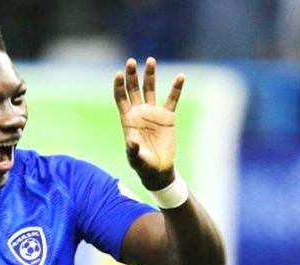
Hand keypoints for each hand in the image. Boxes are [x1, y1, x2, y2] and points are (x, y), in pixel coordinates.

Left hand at [113, 57, 184, 190]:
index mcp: (128, 119)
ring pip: (151, 89)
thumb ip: (133, 150)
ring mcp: (153, 112)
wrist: (159, 169)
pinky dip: (176, 88)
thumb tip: (131, 142)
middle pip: (134, 89)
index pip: (121, 98)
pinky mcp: (167, 117)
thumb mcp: (135, 158)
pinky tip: (181, 76)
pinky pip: (172, 99)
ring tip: (151, 61)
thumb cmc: (143, 164)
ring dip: (150, 75)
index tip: (118, 74)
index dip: (119, 86)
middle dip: (132, 75)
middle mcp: (139, 112)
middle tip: (131, 62)